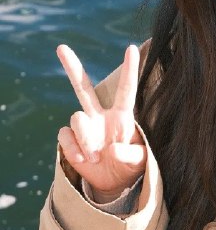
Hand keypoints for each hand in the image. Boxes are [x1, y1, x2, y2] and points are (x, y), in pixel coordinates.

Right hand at [56, 44, 146, 201]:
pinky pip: (64, 136)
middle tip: (61, 47)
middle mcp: (100, 117)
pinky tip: (83, 162)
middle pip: (83, 88)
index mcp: (122, 117)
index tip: (131, 48)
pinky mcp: (71, 139)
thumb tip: (111, 150)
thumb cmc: (131, 167)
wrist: (113, 183)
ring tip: (95, 158)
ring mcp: (84, 127)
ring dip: (85, 140)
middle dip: (72, 68)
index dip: (129, 70)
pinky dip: (73, 150)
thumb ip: (131, 156)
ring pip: (76, 118)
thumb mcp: (140, 163)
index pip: (126, 90)